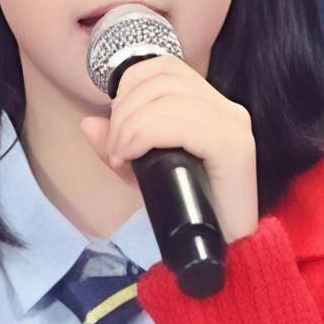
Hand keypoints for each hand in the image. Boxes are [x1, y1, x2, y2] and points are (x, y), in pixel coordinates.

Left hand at [92, 39, 260, 246]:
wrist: (223, 255)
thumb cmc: (187, 214)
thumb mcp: (143, 175)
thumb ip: (119, 147)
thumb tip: (89, 123)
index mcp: (210, 106)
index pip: (164, 68)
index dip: (129, 88)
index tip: (116, 130)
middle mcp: (227, 109)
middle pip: (161, 80)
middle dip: (124, 112)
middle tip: (115, 150)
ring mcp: (234, 126)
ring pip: (165, 99)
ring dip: (129, 127)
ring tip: (121, 159)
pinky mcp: (234, 147)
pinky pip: (178, 124)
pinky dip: (144, 136)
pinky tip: (132, 159)